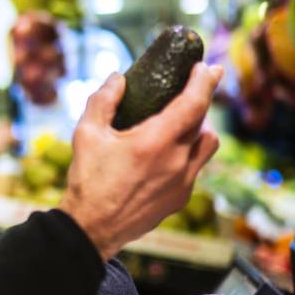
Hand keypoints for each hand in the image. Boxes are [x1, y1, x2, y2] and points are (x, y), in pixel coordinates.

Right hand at [58, 63, 221, 259]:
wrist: (91, 228)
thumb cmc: (87, 180)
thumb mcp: (86, 134)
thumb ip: (103, 101)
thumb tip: (118, 79)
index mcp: (155, 142)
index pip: (194, 103)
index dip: (204, 81)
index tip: (207, 67)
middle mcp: (176, 161)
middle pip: (203, 121)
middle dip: (203, 97)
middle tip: (199, 80)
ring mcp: (182, 182)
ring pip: (207, 146)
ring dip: (200, 128)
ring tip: (184, 121)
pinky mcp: (180, 198)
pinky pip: (194, 168)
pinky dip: (188, 154)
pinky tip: (168, 154)